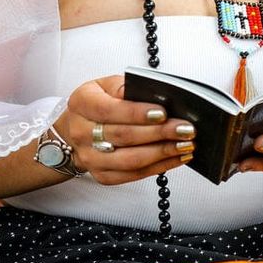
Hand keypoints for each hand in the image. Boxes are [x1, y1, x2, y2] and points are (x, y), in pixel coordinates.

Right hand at [58, 75, 195, 184]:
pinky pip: (134, 175)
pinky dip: (160, 166)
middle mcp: (81, 133)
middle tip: (185, 129)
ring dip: (163, 153)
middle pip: (124, 136)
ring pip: (131, 160)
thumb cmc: (98, 104)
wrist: (76, 131)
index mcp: (81, 104)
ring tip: (186, 145)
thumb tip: (153, 95)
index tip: (163, 113)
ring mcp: (90, 158)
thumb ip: (126, 87)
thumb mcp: (106, 86)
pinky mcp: (103, 175)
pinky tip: (177, 157)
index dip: (137, 113)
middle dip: (159, 133)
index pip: (109, 110)